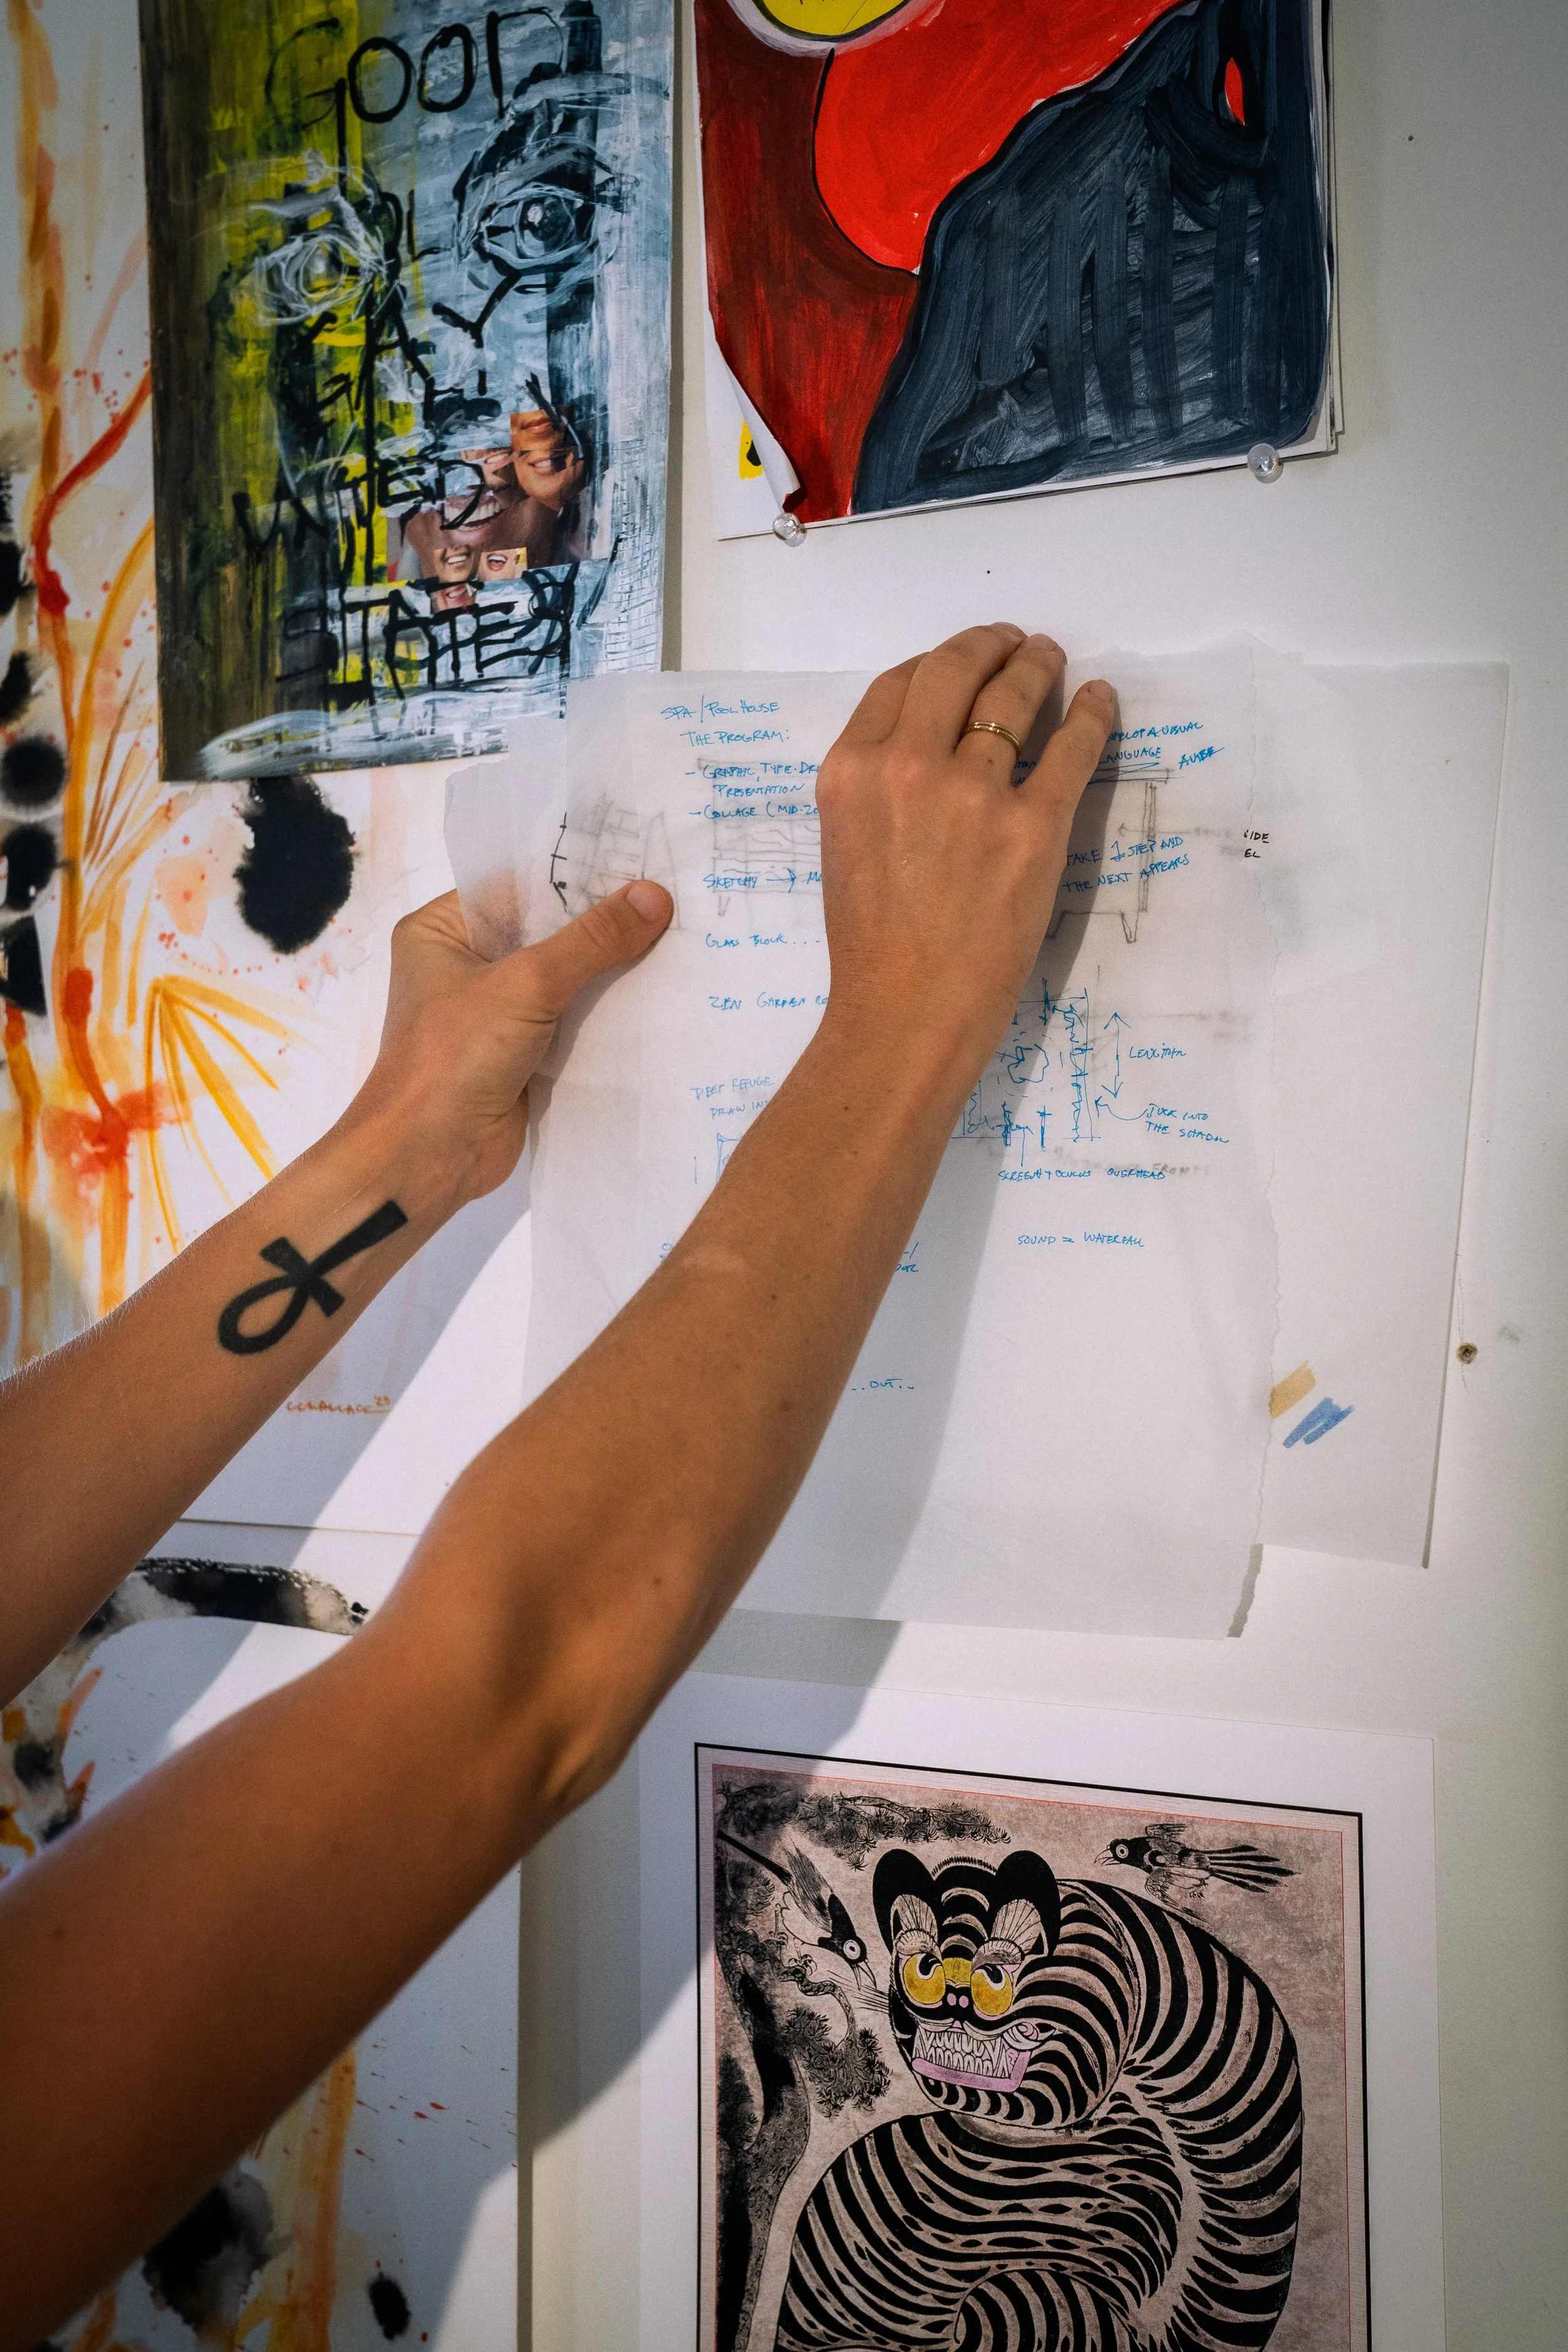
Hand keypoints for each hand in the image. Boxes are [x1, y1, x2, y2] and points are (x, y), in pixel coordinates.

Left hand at [344, 882, 672, 1209]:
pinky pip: (570, 1019)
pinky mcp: (519, 1053)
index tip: (642, 861)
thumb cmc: (453, 1058)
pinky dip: (605, 1012)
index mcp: (442, 930)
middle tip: (671, 897)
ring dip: (609, 968)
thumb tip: (655, 896)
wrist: (428, 1156)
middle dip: (602, 923)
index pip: (518, 885)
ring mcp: (493, 1011)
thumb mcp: (526, 985)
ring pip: (562, 977)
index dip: (578, 875)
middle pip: (544, 930)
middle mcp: (465, 964)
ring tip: (677, 937)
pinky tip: (657, 994)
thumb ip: (591, 941)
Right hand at [815, 624, 1112, 1073]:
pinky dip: (1092, 713)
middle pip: (954, 670)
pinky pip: (1073, 747)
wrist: (904, 1015)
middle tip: (1013, 644)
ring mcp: (974, 795)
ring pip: (1014, 697)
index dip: (936, 660)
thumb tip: (931, 743)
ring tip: (1050, 658)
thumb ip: (875, 785)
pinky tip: (1098, 698)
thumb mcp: (845, 843)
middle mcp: (908, 767)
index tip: (961, 659)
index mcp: (851, 771)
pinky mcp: (1034, 828)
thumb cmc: (871, 946)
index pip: (898, 683)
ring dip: (1037, 665)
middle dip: (988, 645)